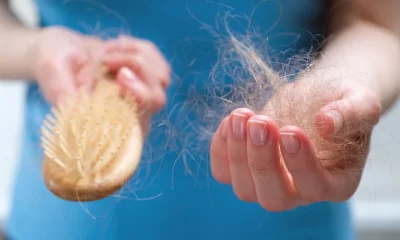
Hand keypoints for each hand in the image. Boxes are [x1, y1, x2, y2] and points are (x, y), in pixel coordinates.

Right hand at [32, 28, 169, 134]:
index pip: (138, 127)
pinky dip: (136, 47)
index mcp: (107, 125)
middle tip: (108, 59)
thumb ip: (63, 92)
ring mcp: (144, 95)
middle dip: (137, 72)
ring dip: (132, 56)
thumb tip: (80, 109)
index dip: (138, 102)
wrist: (63, 49)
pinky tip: (115, 47)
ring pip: (160, 78)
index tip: (121, 77)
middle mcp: (130, 115)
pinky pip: (157, 60)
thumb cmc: (55, 63)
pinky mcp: (149, 76)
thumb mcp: (52, 72)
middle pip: (157, 100)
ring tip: (104, 53)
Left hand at [210, 76, 381, 210]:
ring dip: (237, 153)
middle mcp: (299, 192)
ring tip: (241, 116)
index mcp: (335, 182)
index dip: (301, 163)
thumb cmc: (340, 103)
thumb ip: (351, 112)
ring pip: (245, 189)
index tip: (290, 131)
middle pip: (274, 197)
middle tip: (261, 122)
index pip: (316, 187)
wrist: (318, 98)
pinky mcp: (244, 170)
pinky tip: (230, 121)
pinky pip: (223, 172)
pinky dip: (220, 149)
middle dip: (262, 161)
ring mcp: (268, 183)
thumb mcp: (359, 100)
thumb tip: (325, 124)